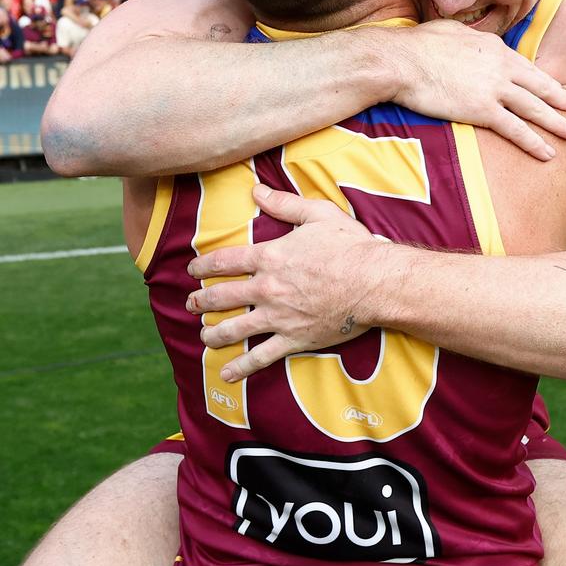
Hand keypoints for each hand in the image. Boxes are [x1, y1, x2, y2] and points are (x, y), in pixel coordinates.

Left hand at [186, 185, 378, 381]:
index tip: (192, 271)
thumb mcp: (318, 214)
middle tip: (190, 304)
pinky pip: (262, 356)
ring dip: (214, 333)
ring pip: (235, 328)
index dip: (204, 266)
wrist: (374, 282)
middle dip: (202, 301)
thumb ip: (284, 203)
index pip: (225, 261)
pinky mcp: (294, 338)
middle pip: (223, 297)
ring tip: (203, 336)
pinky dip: (242, 367)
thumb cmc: (350, 246)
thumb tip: (256, 191)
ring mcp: (279, 316)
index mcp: (270, 256)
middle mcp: (267, 288)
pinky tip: (227, 374)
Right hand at [388, 20, 565, 160]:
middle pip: (540, 86)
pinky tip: (547, 153)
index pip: (526, 67)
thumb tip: (469, 42)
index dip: (543, 80)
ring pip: (535, 108)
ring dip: (556, 123)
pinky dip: (534, 142)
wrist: (401, 61)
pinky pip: (516, 129)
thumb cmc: (417, 45)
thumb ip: (468, 39)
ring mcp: (495, 88)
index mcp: (494, 47)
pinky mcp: (483, 110)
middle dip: (561, 100)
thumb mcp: (451, 31)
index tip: (555, 89)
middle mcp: (501, 66)